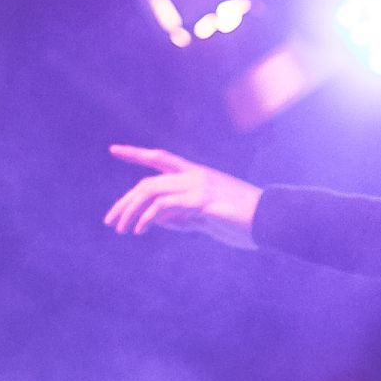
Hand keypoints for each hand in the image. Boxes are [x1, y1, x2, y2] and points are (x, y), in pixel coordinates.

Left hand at [102, 148, 263, 249]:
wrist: (271, 220)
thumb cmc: (243, 221)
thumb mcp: (208, 218)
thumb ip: (184, 216)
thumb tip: (159, 221)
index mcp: (196, 174)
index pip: (160, 158)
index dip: (136, 154)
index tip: (114, 150)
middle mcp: (194, 175)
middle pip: (148, 182)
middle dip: (125, 202)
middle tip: (110, 221)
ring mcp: (198, 186)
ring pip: (151, 192)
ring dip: (131, 212)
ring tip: (122, 230)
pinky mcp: (202, 201)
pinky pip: (166, 206)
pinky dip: (149, 217)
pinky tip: (141, 229)